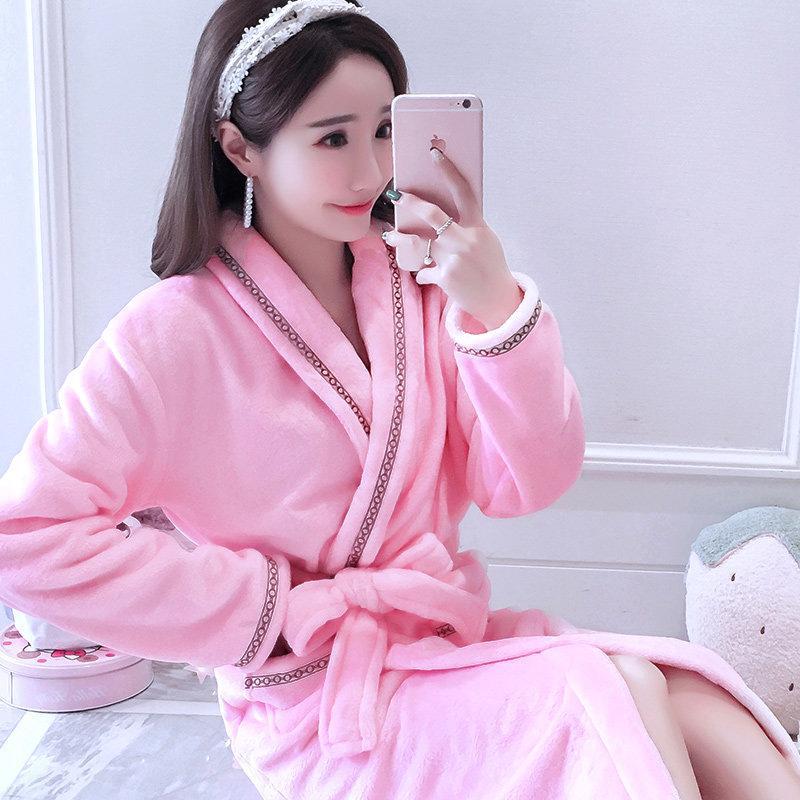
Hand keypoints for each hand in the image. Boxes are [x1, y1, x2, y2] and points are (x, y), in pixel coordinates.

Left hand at [382, 147, 522, 329]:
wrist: (498, 300)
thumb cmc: (490, 268)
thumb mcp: (485, 242)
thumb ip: (466, 228)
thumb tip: (441, 218)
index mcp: (478, 226)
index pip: (463, 192)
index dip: (448, 171)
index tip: (434, 154)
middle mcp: (466, 240)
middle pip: (433, 215)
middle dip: (411, 203)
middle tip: (395, 195)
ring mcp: (455, 259)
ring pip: (418, 243)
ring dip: (400, 238)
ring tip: (390, 235)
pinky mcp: (446, 277)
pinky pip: (425, 271)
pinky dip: (424, 273)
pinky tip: (426, 275)